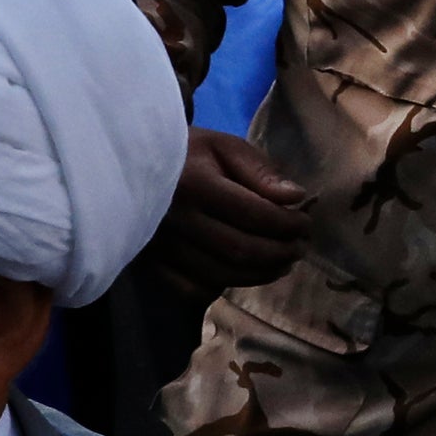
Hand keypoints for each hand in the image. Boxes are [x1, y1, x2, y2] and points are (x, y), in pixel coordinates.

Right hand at [149, 126, 312, 289]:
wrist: (129, 166)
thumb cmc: (185, 153)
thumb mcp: (224, 146)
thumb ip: (261, 171)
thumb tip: (296, 198)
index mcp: (195, 185)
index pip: (255, 215)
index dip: (288, 226)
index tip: (306, 225)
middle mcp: (175, 221)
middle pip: (241, 251)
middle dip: (280, 253)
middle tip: (301, 247)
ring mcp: (159, 247)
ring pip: (222, 275)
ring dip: (261, 274)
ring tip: (283, 262)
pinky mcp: (150, 265)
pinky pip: (194, 288)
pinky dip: (226, 284)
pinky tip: (245, 272)